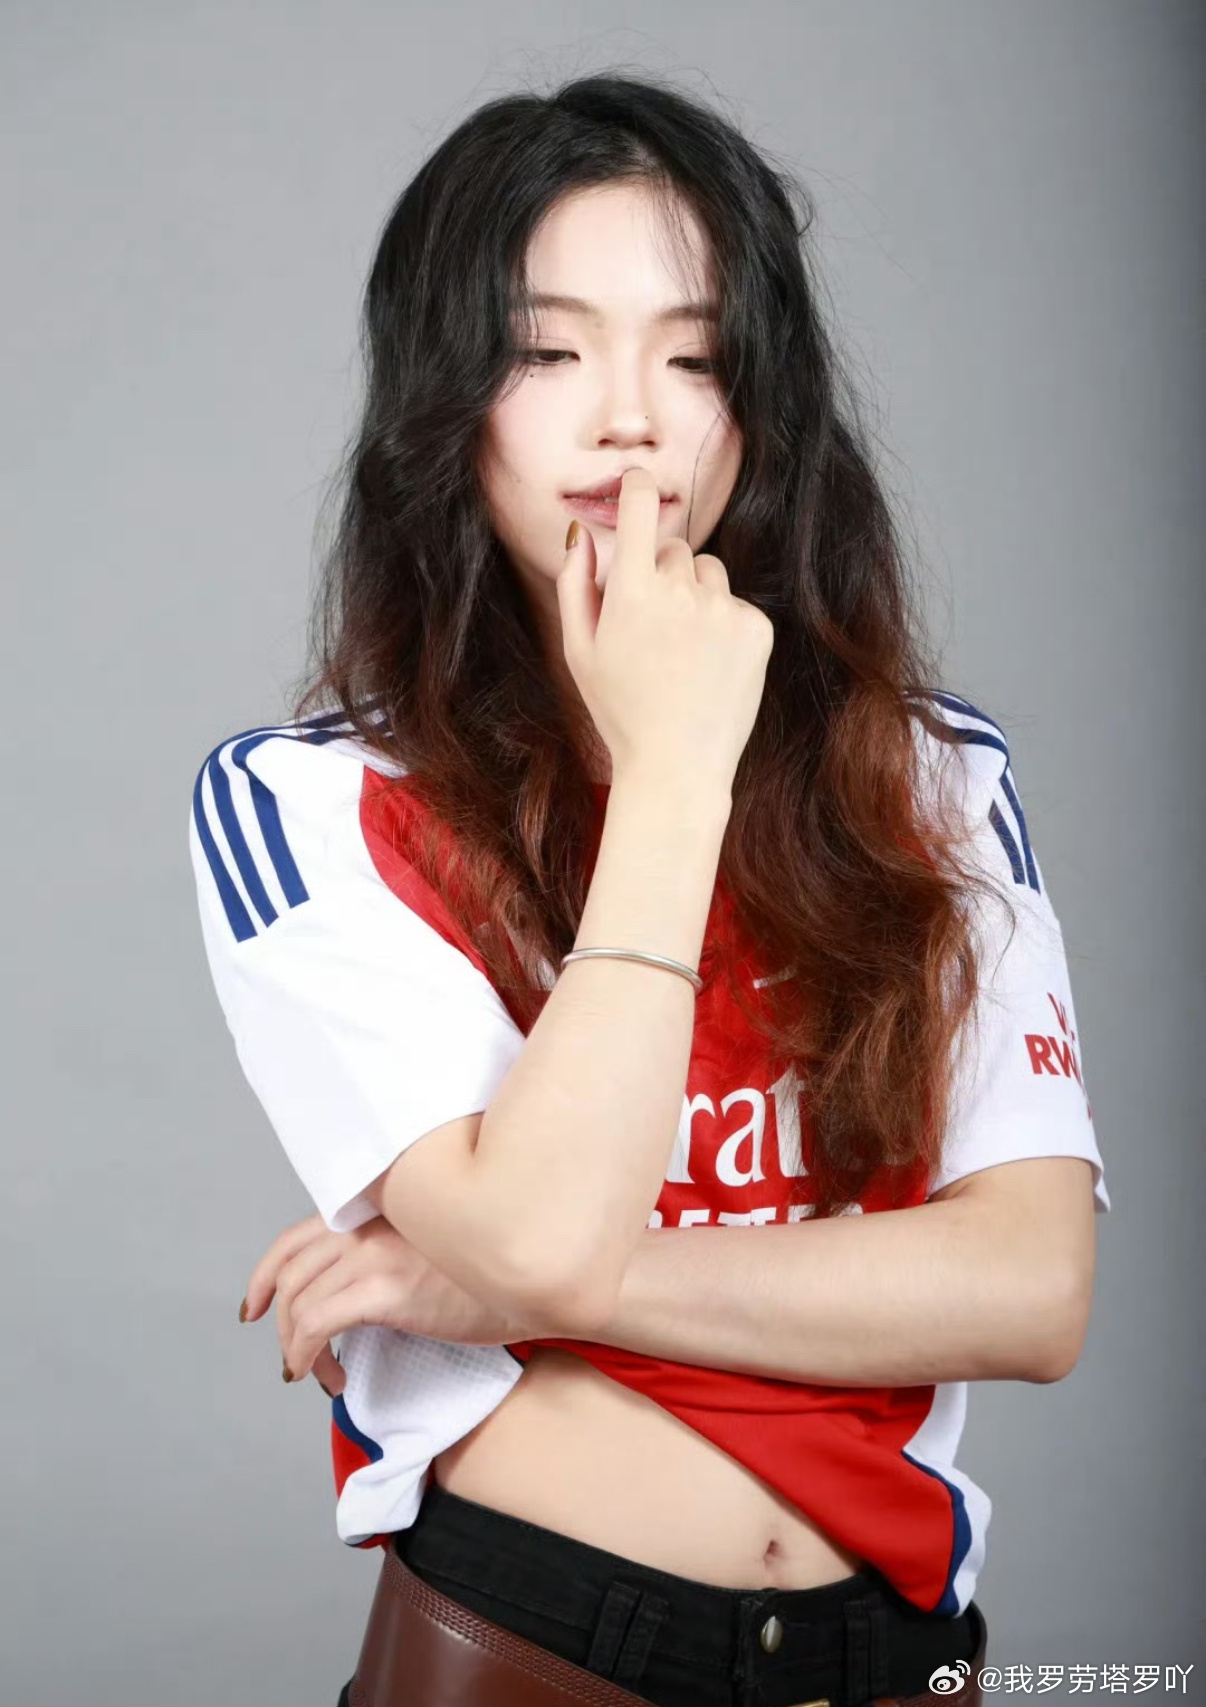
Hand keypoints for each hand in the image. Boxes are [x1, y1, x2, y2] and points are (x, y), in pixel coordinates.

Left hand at [240, 1213, 539, 1396]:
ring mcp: (375, 1253)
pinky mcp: (386, 1290)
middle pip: (289, 1273)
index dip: (263, 1276)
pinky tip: (331, 1378)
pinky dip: (309, 1356)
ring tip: (320, 1374)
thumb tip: (345, 1286)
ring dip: (296, 1348)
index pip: (295, 1236)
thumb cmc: (489, 1270)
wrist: (533, 1275)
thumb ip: (386, 1247)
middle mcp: (369, 1223)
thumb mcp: (429, 1244)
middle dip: (277, 1322)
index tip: (253, 1308)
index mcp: (375, 1210)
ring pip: (297, 1304)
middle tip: (291, 1357)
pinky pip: (316, 1325)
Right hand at [557, 466, 773, 789]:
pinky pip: (736, 605)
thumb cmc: (620, 711)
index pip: (640, 504)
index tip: (637, 483)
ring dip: (695, 596)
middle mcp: (681, 590)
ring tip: (682, 651)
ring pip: (709, 574)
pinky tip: (708, 666)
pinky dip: (723, 626)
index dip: (637, 486)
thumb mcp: (579, 650)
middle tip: (651, 629)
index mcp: (632, 590)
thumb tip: (582, 533)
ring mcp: (724, 609)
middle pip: (675, 548)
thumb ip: (575, 584)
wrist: (678, 766)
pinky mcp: (757, 629)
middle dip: (662, 573)